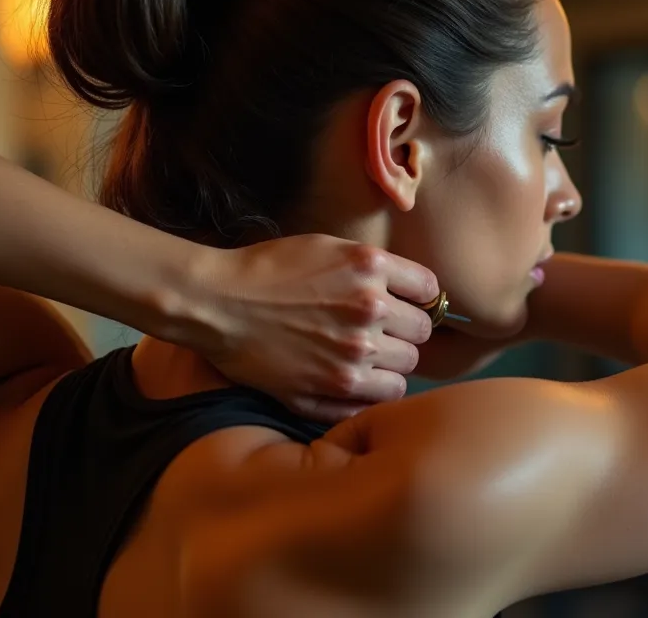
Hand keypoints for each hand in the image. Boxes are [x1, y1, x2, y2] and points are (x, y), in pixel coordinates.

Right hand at [194, 234, 438, 422]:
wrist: (218, 303)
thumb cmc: (268, 270)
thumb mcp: (327, 248)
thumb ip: (373, 268)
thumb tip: (412, 294)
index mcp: (369, 267)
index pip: (430, 291)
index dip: (417, 299)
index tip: (403, 304)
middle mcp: (369, 310)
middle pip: (422, 334)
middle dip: (404, 332)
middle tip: (380, 333)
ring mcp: (353, 353)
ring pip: (406, 370)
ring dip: (389, 365)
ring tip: (362, 358)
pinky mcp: (334, 387)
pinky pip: (381, 399)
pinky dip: (371, 392)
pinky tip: (349, 379)